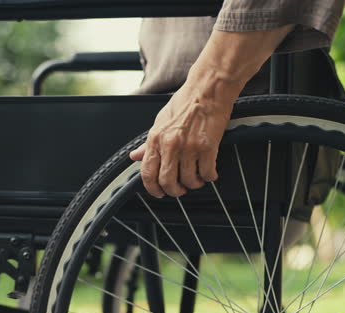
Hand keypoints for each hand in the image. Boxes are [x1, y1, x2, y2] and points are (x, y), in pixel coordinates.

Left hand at [129, 72, 239, 197]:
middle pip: (167, 181)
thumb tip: (135, 156)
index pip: (147, 173)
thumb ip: (148, 143)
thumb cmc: (185, 102)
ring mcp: (189, 147)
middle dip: (174, 191)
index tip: (158, 192)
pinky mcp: (208, 147)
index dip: (152, 188)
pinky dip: (209, 177)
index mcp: (156, 139)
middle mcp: (170, 145)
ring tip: (196, 179)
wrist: (207, 89)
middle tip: (180, 189)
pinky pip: (207, 173)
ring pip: (188, 180)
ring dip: (194, 184)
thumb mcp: (160, 121)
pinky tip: (209, 173)